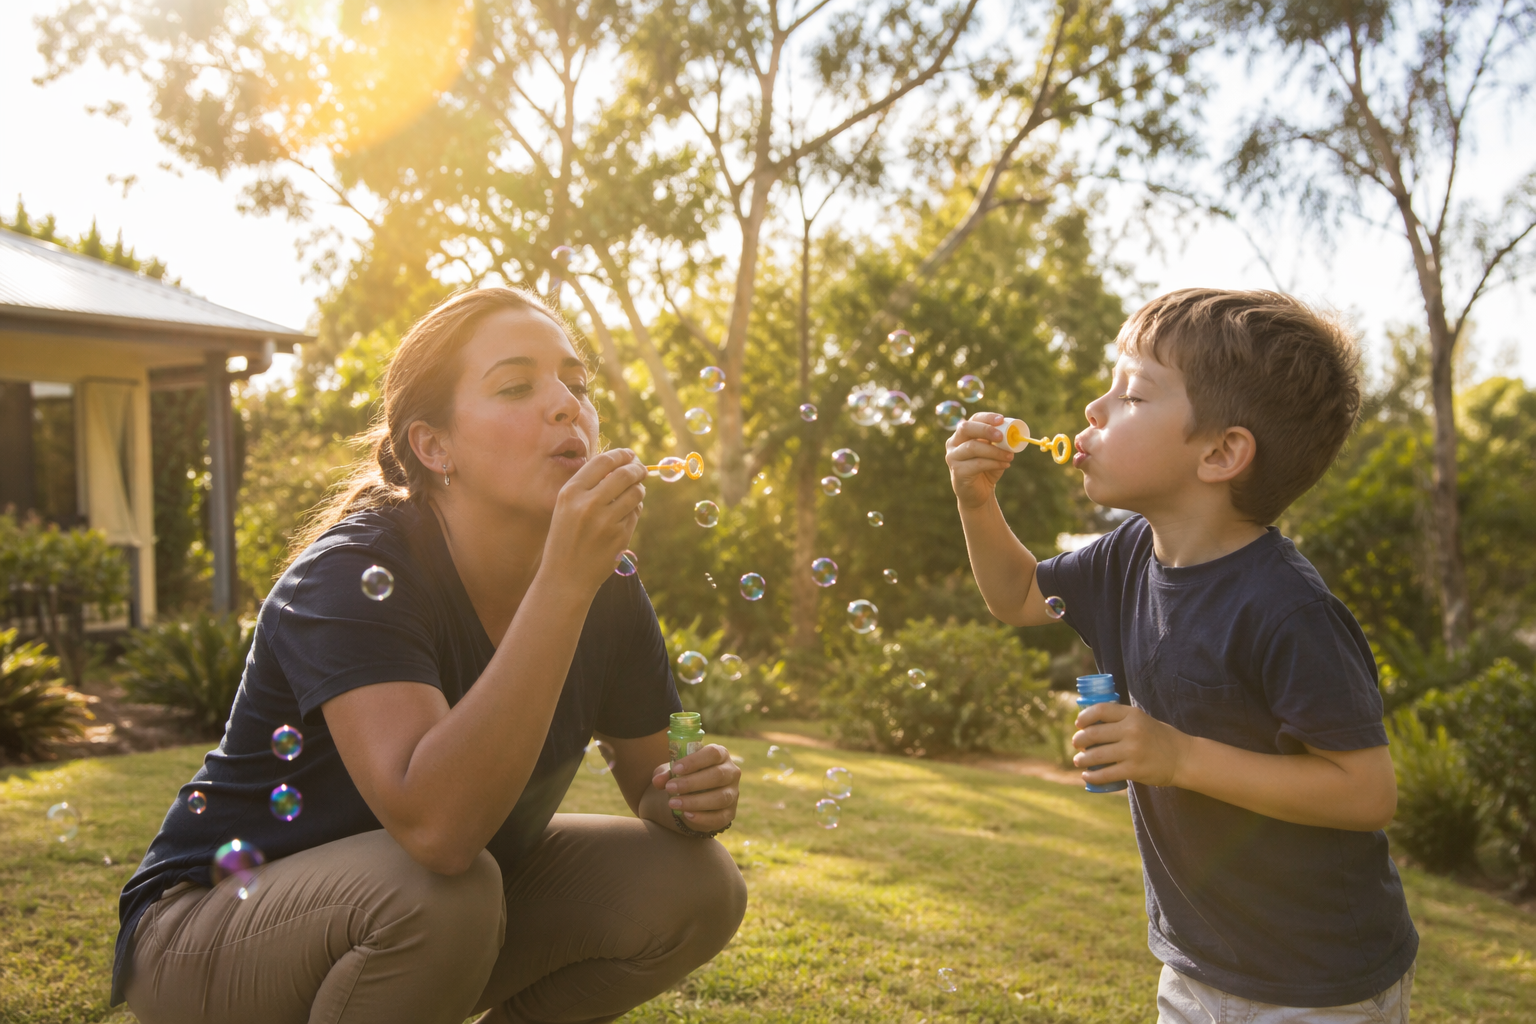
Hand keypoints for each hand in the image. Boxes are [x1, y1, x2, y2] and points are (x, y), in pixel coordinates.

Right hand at [542, 449, 647, 591]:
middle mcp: (588, 504)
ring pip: (636, 493)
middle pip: (625, 474)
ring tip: (635, 490)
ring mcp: (606, 521)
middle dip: (638, 468)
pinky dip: (635, 509)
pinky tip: (626, 512)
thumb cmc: (566, 536)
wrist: (566, 576)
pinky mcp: (620, 536)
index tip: (630, 454)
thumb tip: (618, 463)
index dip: (621, 454)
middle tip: (641, 469)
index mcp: (571, 493)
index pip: (603, 462)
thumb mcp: (566, 507)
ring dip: (639, 488)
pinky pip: (635, 513)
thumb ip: (588, 485)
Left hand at [650, 743, 739, 832]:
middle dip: (691, 783)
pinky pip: (720, 817)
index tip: (675, 769)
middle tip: (669, 788)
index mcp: (720, 754)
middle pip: (718, 775)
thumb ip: (665, 773)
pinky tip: (686, 815)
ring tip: (672, 803)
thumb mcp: (674, 771)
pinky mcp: (730, 813)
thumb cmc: (686, 776)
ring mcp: (733, 793)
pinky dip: (702, 818)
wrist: (693, 796)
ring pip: (720, 798)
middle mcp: (731, 772)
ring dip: (695, 801)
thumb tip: (658, 781)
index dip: (695, 761)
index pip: (713, 753)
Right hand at [945, 412, 1015, 508]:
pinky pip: (977, 464)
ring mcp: (953, 457)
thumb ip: (1001, 442)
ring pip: (972, 447)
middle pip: (966, 428)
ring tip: (1010, 456)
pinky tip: (1005, 465)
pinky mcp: (957, 471)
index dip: (987, 418)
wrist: (979, 493)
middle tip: (1002, 436)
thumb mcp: (995, 452)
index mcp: (963, 434)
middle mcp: (954, 443)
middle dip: (985, 430)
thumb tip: (1012, 434)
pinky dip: (994, 463)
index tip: (1001, 419)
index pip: (973, 419)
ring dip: (994, 451)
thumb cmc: (987, 469)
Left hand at [1071, 702, 1189, 787]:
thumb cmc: (1159, 738)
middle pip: (1094, 734)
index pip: (1101, 710)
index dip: (1085, 717)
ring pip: (1096, 755)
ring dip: (1082, 759)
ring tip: (1078, 761)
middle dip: (1079, 740)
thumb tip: (1089, 724)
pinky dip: (1092, 777)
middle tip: (1076, 744)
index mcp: (1132, 715)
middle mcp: (1131, 731)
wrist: (1183, 758)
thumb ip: (1120, 720)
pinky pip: (1106, 774)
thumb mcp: (1142, 720)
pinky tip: (1087, 777)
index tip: (1078, 724)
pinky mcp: (1134, 770)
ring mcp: (1132, 751)